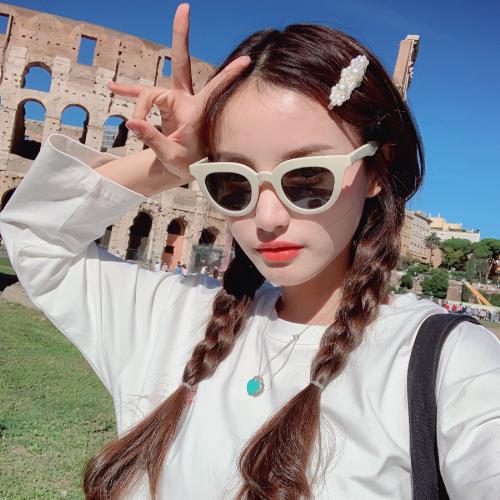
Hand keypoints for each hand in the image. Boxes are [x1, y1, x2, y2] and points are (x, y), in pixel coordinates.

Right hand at [108, 3, 250, 181]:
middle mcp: (185, 101)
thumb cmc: (186, 164)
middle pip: (181, 64)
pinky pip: (144, 97)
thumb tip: (131, 122)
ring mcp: (174, 102)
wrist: (182, 169)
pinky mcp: (164, 107)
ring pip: (151, 92)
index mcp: (196, 112)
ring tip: (119, 102)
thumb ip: (151, 138)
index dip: (229, 74)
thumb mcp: (170, 155)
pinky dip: (130, 94)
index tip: (246, 60)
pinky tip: (115, 89)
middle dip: (181, 37)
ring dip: (136, 102)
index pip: (214, 88)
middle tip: (184, 8)